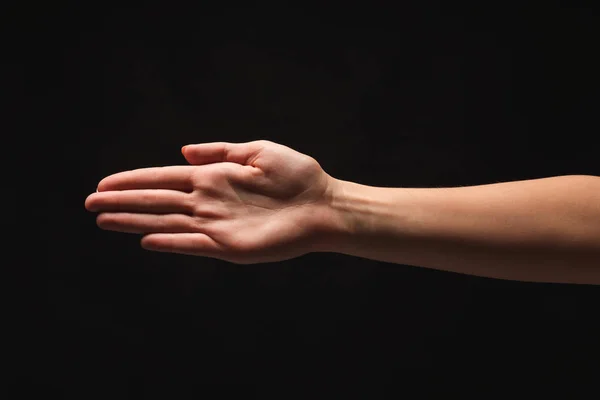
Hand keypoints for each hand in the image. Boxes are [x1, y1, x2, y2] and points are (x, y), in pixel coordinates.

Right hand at [85, 140, 337, 263]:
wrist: (324, 205)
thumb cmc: (297, 175)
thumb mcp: (259, 151)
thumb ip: (220, 151)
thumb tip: (184, 149)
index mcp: (214, 177)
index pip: (164, 178)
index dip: (133, 180)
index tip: (105, 184)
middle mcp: (209, 201)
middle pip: (157, 200)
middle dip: (123, 201)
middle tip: (90, 204)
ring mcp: (217, 224)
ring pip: (167, 222)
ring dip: (135, 221)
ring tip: (104, 220)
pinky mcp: (230, 246)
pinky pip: (193, 244)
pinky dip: (171, 242)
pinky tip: (146, 239)